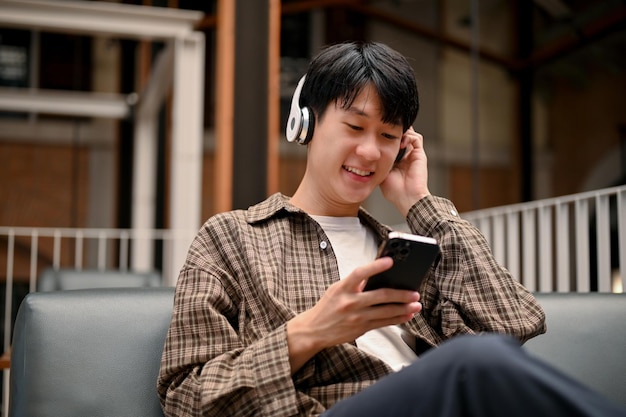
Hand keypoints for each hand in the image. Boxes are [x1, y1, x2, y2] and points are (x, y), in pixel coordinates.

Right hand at [286, 257, 421, 372]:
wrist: (314, 330)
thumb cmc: (328, 307)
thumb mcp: (336, 289)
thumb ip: (354, 283)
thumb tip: (377, 275)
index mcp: (343, 288)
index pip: (360, 273)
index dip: (376, 266)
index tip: (390, 261)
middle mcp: (350, 302)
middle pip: (381, 296)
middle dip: (401, 294)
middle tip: (415, 293)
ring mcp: (357, 317)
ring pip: (386, 311)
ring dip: (404, 308)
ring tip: (416, 305)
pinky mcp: (362, 328)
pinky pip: (384, 323)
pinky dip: (398, 319)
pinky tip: (407, 315)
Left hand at [380, 127, 430, 216]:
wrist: (407, 198)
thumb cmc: (394, 191)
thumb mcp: (380, 173)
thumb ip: (377, 162)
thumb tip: (368, 154)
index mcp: (396, 161)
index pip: (391, 144)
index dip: (385, 137)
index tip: (376, 134)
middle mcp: (405, 156)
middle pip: (401, 137)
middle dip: (393, 131)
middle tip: (385, 129)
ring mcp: (413, 155)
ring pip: (409, 134)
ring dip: (402, 132)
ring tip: (394, 136)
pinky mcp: (420, 154)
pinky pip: (416, 138)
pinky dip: (409, 136)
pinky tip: (401, 142)